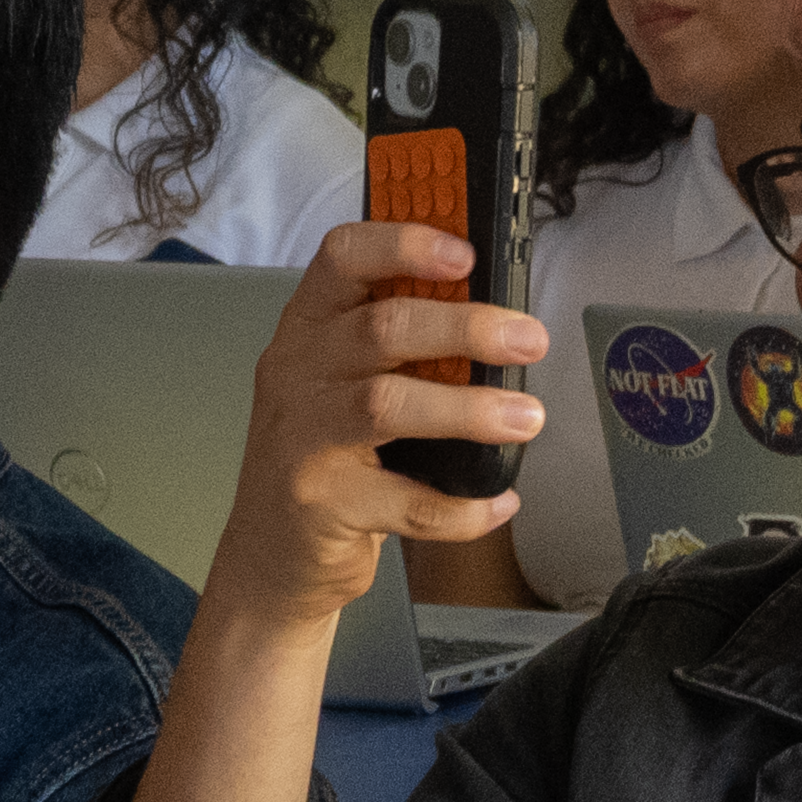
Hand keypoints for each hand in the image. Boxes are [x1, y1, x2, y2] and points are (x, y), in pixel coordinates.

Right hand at [198, 221, 545, 632]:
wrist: (272, 556)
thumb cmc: (324, 454)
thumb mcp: (343, 380)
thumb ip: (397, 344)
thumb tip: (497, 315)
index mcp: (308, 326)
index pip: (343, 257)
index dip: (404, 245)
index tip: (466, 254)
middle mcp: (296, 372)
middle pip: (382, 329)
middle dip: (467, 328)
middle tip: (529, 340)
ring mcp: (300, 438)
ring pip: (388, 405)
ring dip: (469, 411)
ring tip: (526, 418)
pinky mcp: (319, 502)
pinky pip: (408, 501)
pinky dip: (463, 506)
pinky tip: (499, 501)